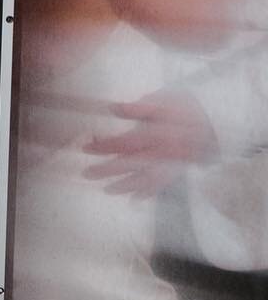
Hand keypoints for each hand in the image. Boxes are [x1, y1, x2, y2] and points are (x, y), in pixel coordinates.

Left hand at [83, 90, 218, 195]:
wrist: (213, 117)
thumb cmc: (183, 106)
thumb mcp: (160, 100)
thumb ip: (136, 108)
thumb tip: (113, 108)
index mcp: (155, 133)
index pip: (123, 142)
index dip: (103, 146)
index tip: (85, 148)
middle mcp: (162, 151)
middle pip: (130, 164)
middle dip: (107, 170)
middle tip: (86, 174)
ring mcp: (171, 163)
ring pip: (146, 178)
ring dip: (125, 185)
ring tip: (107, 190)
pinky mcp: (178, 168)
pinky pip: (163, 183)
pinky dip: (149, 192)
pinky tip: (136, 199)